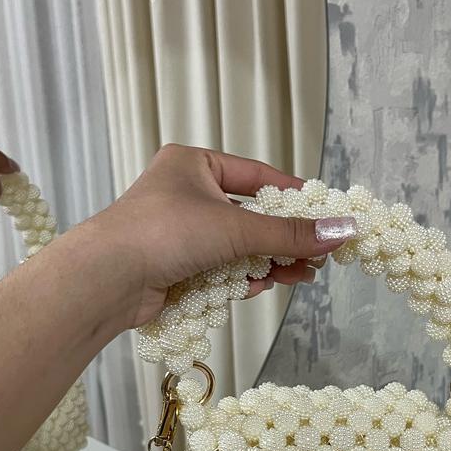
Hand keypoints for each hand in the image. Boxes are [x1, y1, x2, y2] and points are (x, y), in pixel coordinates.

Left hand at [85, 144, 356, 328]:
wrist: (107, 279)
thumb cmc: (164, 232)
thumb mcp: (236, 228)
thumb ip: (290, 234)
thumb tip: (343, 231)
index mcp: (194, 164)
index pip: (257, 176)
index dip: (293, 195)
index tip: (324, 213)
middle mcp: (186, 195)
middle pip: (250, 217)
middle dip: (283, 240)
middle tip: (317, 256)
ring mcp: (179, 234)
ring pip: (237, 248)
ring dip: (268, 263)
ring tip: (301, 277)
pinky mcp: (176, 267)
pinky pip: (220, 270)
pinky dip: (242, 278)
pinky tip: (263, 286)